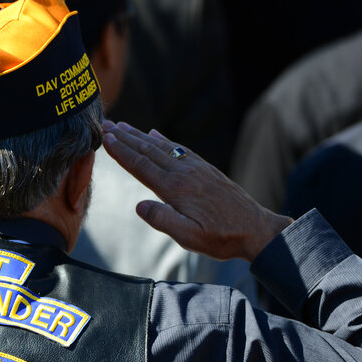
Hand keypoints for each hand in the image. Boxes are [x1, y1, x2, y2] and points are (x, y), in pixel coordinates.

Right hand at [102, 120, 292, 260]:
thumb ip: (163, 220)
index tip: (105, 138)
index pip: (141, 165)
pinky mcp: (206, 169)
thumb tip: (139, 206)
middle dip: (125, 137)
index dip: (121, 152)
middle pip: (149, 150)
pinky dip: (164, 139)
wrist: (256, 229)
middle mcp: (185, 172)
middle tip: (106, 124)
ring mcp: (197, 168)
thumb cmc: (221, 237)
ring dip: (141, 135)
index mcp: (176, 188)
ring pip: (163, 147)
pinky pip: (180, 149)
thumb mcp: (189, 237)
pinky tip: (156, 134)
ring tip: (124, 126)